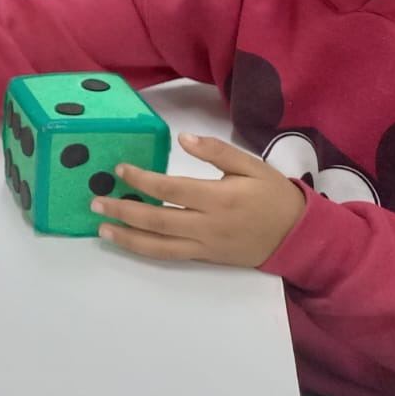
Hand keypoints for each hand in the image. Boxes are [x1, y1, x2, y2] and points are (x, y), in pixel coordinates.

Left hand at [92, 133, 305, 267]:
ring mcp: (205, 246)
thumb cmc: (274, 195)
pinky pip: (171, 256)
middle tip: (95, 202)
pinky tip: (129, 241)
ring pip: (159, 246)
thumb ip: (216, 151)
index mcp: (219, 198)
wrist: (299, 236)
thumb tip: (183, 137)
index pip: (169, 190)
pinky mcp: (206, 258)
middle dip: (122, 212)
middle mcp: (208, 226)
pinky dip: (146, 250)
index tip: (119, 170)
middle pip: (157, 221)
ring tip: (101, 229)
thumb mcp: (251, 165)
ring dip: (127, 238)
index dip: (141, 181)